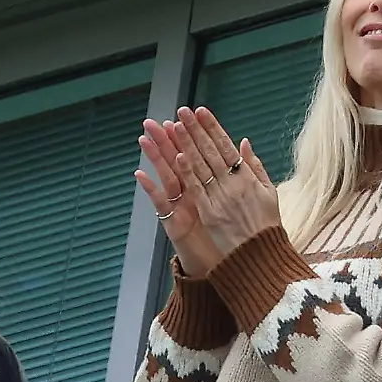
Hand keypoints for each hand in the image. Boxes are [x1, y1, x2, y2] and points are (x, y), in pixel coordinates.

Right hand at [136, 118, 222, 275]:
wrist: (228, 264)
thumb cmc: (231, 233)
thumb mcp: (236, 200)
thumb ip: (237, 174)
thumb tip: (242, 145)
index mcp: (206, 186)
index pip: (197, 155)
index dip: (190, 137)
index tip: (183, 117)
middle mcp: (190, 194)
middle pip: (176, 162)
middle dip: (166, 141)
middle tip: (152, 121)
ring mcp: (179, 207)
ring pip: (165, 177)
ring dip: (154, 158)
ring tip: (144, 139)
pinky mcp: (173, 223)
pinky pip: (160, 204)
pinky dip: (150, 189)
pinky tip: (139, 174)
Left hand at [171, 107, 280, 256]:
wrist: (261, 254)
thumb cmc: (266, 224)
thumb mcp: (269, 192)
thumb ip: (255, 166)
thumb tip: (244, 142)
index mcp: (247, 176)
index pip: (226, 145)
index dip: (212, 127)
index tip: (201, 111)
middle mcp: (233, 183)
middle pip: (210, 151)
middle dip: (195, 129)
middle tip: (183, 111)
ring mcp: (220, 197)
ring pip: (201, 166)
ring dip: (187, 144)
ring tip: (175, 126)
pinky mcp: (210, 212)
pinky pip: (197, 189)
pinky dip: (188, 173)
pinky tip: (178, 156)